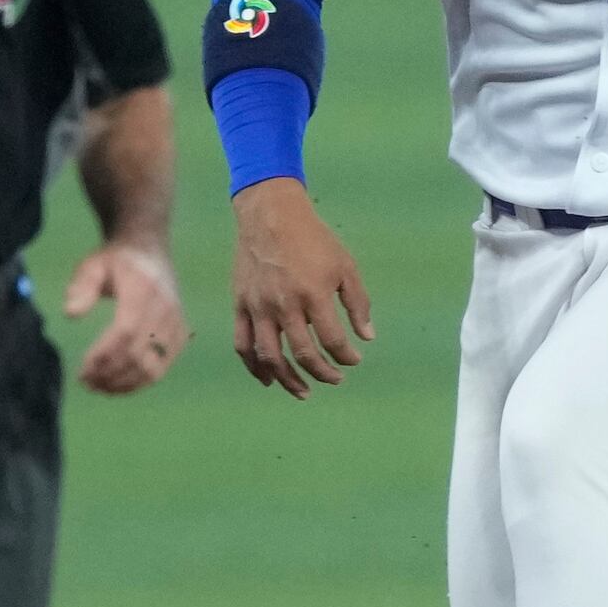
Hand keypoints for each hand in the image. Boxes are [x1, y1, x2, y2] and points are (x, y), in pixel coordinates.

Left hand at [63, 238, 184, 394]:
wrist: (150, 251)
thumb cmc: (115, 261)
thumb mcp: (92, 265)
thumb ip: (81, 288)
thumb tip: (71, 314)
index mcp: (143, 288)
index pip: (125, 330)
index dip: (104, 354)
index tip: (83, 369)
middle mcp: (166, 307)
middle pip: (138, 352)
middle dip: (110, 373)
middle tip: (86, 383)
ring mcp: (176, 322)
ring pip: (153, 366)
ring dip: (124, 383)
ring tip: (99, 388)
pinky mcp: (181, 334)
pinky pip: (162, 367)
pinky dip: (140, 382)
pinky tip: (118, 385)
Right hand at [230, 178, 373, 399]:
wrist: (270, 215)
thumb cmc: (313, 239)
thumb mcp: (345, 265)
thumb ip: (358, 303)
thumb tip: (367, 337)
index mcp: (313, 295)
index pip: (332, 340)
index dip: (346, 356)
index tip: (354, 359)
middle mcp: (284, 305)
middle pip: (302, 353)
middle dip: (322, 372)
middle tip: (335, 379)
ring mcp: (259, 307)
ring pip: (270, 356)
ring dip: (287, 379)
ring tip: (303, 391)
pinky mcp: (241, 305)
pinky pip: (243, 344)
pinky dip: (254, 366)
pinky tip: (267, 379)